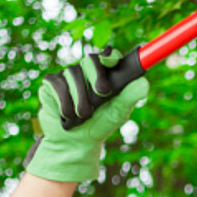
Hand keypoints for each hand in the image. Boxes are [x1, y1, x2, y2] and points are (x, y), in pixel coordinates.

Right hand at [24, 47, 148, 182]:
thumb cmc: (100, 124)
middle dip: (96, 76)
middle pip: (90, 60)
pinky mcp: (52, 83)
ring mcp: (69, 74)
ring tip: (84, 115)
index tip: (111, 63)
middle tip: (102, 93)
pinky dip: (64, 101)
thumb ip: (130, 98)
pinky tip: (68, 114)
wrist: (75, 141)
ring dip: (80, 98)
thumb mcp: (118, 113)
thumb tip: (145, 85)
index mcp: (106, 73)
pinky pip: (57, 84)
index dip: (110, 56)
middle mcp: (87, 69)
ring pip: (73, 73)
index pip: (110, 55)